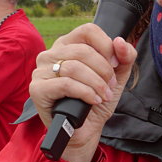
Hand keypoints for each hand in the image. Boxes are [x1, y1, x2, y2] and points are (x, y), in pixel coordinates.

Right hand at [30, 24, 136, 161]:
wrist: (85, 130)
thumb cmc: (96, 100)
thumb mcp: (117, 77)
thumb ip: (124, 58)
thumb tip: (120, 41)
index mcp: (68, 45)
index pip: (88, 30)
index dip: (106, 45)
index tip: (115, 63)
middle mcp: (51, 53)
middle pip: (83, 50)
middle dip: (103, 70)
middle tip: (110, 85)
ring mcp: (41, 70)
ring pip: (74, 67)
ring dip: (96, 83)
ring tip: (103, 95)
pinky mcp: (37, 89)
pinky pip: (65, 84)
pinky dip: (85, 92)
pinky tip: (93, 100)